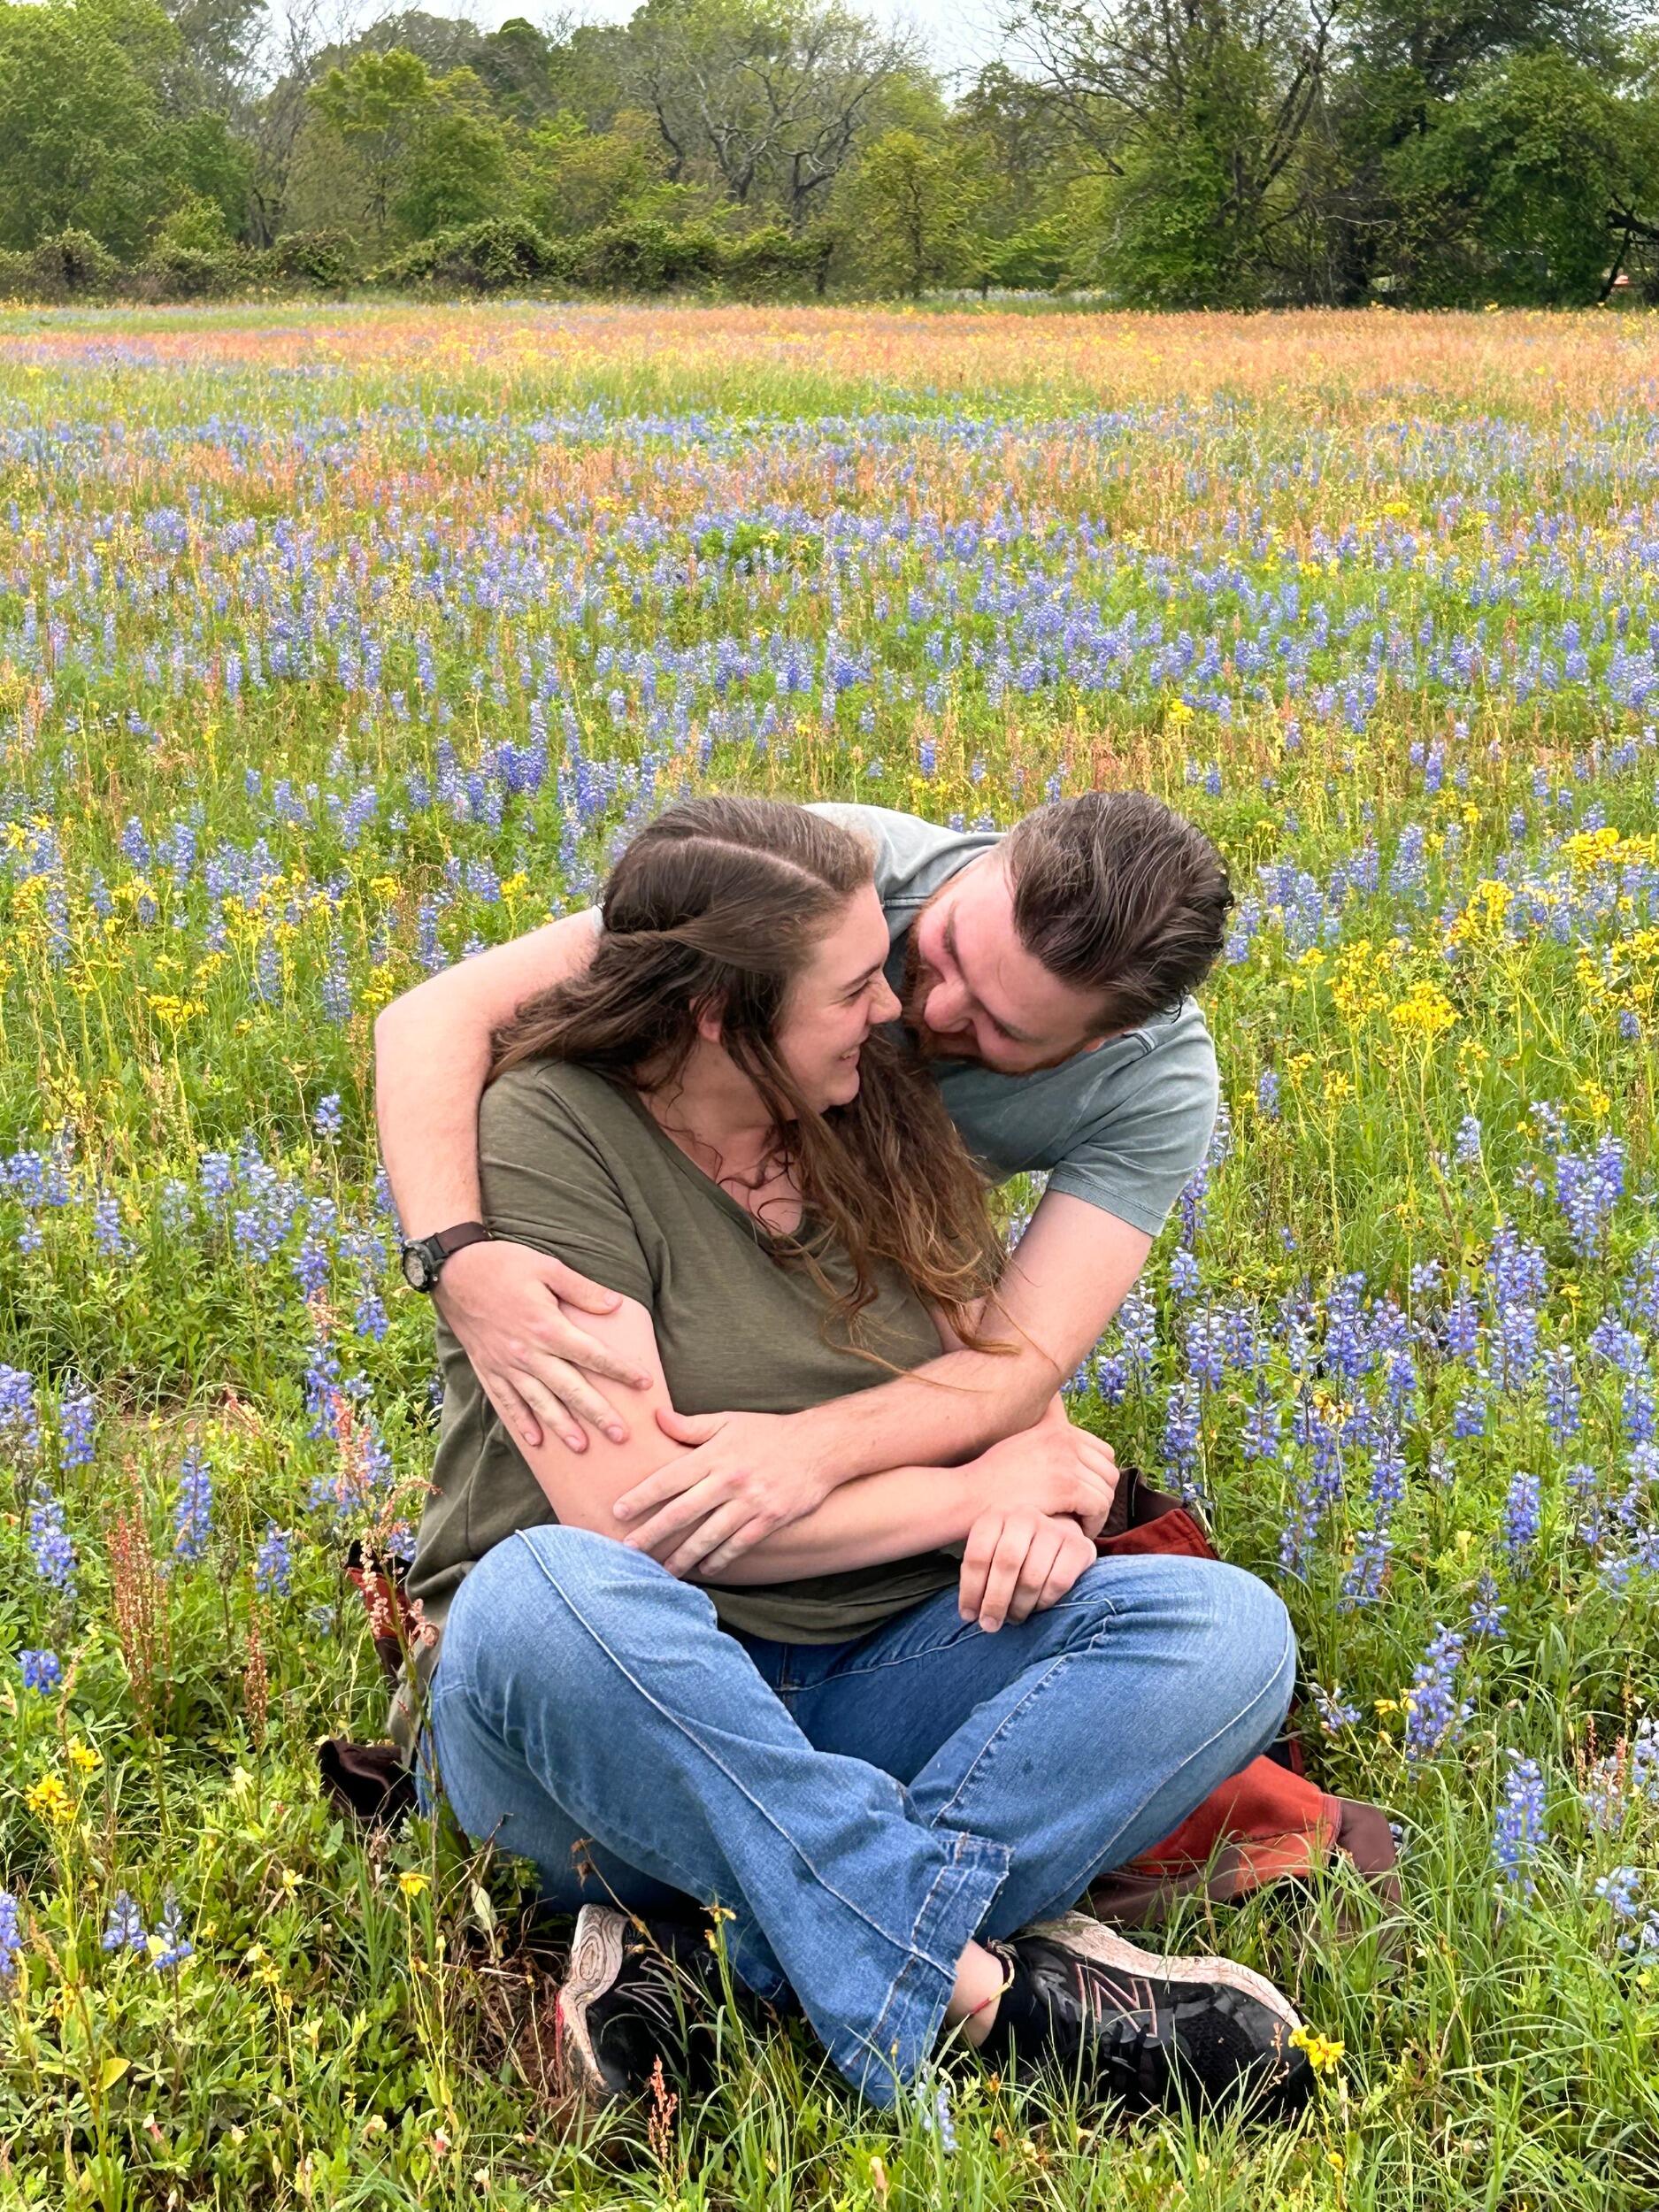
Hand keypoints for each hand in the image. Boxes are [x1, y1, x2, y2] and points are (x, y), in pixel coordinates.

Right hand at [432, 1240, 651, 1452]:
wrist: (454, 1271)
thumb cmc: (504, 1265)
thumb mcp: (548, 1267)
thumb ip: (582, 1289)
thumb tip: (615, 1305)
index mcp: (547, 1327)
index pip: (593, 1354)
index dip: (621, 1369)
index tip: (645, 1383)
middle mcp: (528, 1352)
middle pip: (570, 1388)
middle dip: (597, 1413)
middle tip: (621, 1436)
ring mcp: (506, 1365)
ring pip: (539, 1402)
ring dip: (562, 1426)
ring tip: (582, 1447)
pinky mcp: (488, 1368)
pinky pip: (506, 1401)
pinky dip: (521, 1422)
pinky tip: (536, 1441)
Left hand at [615, 1409, 833, 1577]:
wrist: (820, 1446)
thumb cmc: (769, 1432)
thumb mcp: (729, 1421)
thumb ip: (692, 1426)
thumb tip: (657, 1417)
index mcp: (715, 1454)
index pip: (669, 1478)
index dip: (641, 1496)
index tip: (618, 1511)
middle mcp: (729, 1479)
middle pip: (681, 1512)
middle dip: (652, 1533)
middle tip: (628, 1550)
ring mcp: (751, 1502)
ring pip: (708, 1535)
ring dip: (683, 1555)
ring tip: (663, 1570)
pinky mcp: (771, 1519)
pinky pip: (738, 1545)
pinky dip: (720, 1559)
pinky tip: (705, 1568)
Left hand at [959, 1509, 1099, 1631]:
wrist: (1060, 1535)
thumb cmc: (1018, 1550)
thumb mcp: (992, 1551)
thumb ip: (979, 1573)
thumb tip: (969, 1613)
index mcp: (997, 1515)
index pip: (978, 1554)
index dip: (971, 1589)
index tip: (968, 1615)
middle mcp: (1025, 1517)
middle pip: (1006, 1564)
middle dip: (995, 1601)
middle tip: (989, 1625)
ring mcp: (1054, 1529)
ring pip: (1032, 1578)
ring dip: (1019, 1606)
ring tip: (1013, 1617)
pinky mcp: (1079, 1546)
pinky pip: (1058, 1583)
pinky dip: (1044, 1602)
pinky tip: (1036, 1607)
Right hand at [968, 1405, 1118, 1537]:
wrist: (967, 1497)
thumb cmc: (990, 1478)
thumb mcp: (1018, 1442)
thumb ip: (1043, 1431)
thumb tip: (1056, 1404)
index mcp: (1056, 1428)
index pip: (1102, 1452)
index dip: (1096, 1479)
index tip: (1081, 1497)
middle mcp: (1064, 1439)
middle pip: (1109, 1471)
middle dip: (1100, 1496)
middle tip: (1083, 1515)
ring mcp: (1066, 1461)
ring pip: (1106, 1491)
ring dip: (1096, 1513)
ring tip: (1078, 1524)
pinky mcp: (1066, 1486)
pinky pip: (1098, 1506)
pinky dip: (1092, 1523)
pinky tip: (1075, 1530)